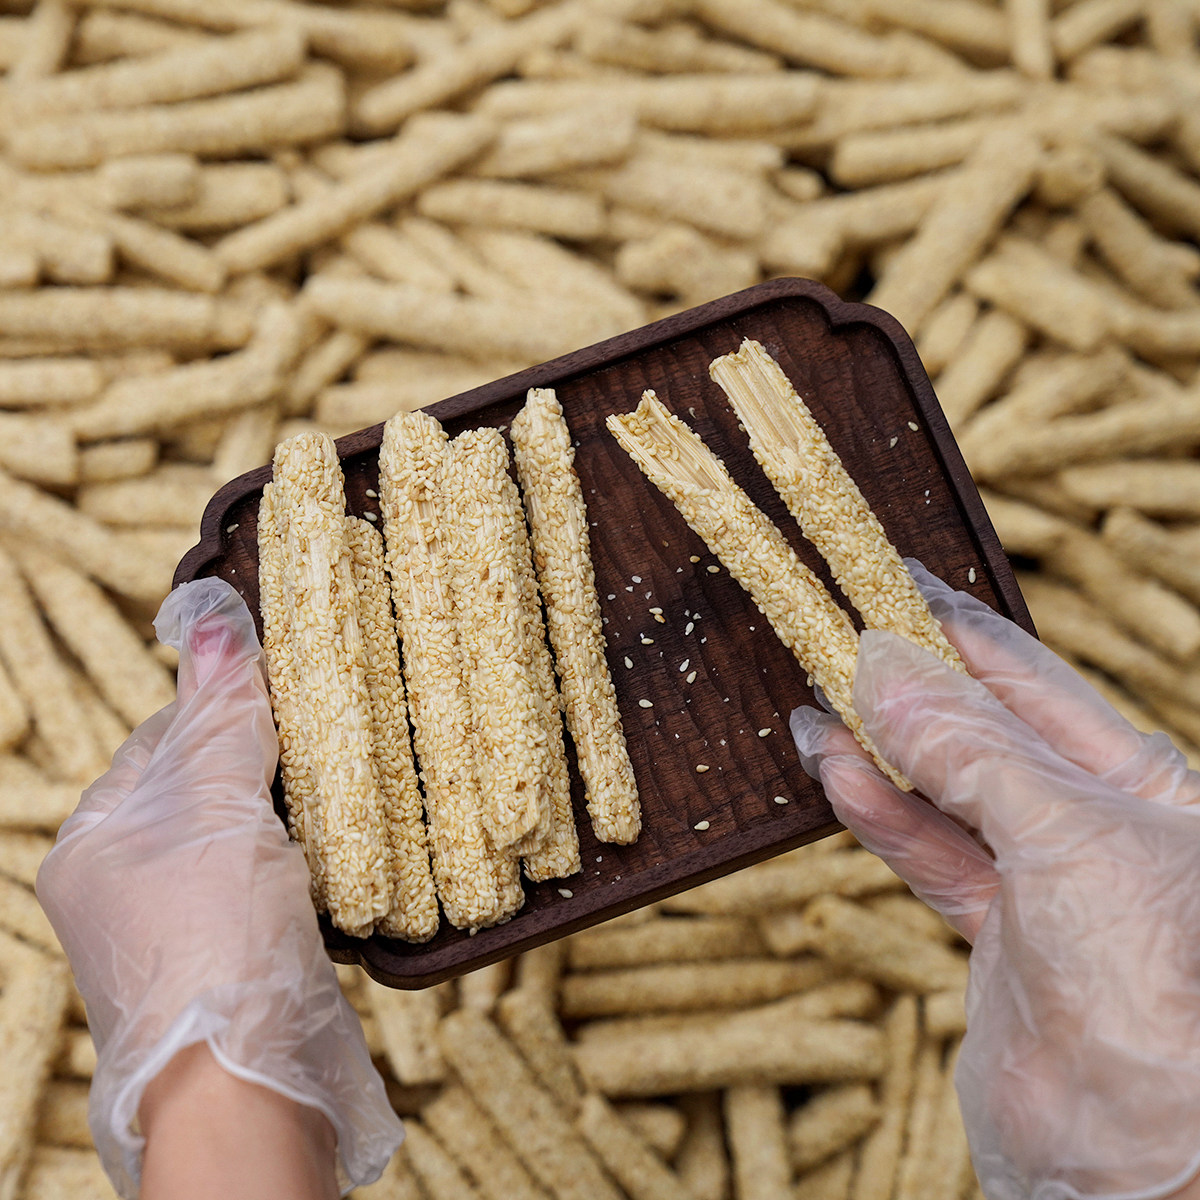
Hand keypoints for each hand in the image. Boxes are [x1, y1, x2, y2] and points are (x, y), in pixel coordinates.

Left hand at [36, 578, 401, 1198]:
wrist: (242, 1086)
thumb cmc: (211, 937)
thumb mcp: (217, 808)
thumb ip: (222, 718)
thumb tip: (212, 623)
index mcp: (93, 843)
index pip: (162, 740)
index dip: (226, 707)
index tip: (289, 685)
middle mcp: (124, 886)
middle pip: (205, 789)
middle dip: (266, 760)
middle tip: (332, 730)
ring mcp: (177, 930)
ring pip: (243, 839)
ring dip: (292, 813)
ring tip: (346, 783)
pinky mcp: (231, 962)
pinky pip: (266, 886)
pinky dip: (303, 862)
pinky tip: (341, 850)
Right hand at [792, 562, 1199, 1199]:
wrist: (1143, 1160)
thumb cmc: (1152, 981)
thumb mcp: (1063, 834)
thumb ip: (967, 749)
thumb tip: (880, 666)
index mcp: (1142, 782)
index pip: (1033, 678)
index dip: (960, 625)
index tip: (894, 577)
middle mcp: (1097, 822)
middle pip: (982, 728)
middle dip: (910, 681)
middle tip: (835, 626)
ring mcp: (1046, 881)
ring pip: (946, 790)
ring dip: (879, 746)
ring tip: (812, 697)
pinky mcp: (1000, 934)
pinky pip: (929, 853)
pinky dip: (878, 813)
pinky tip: (834, 772)